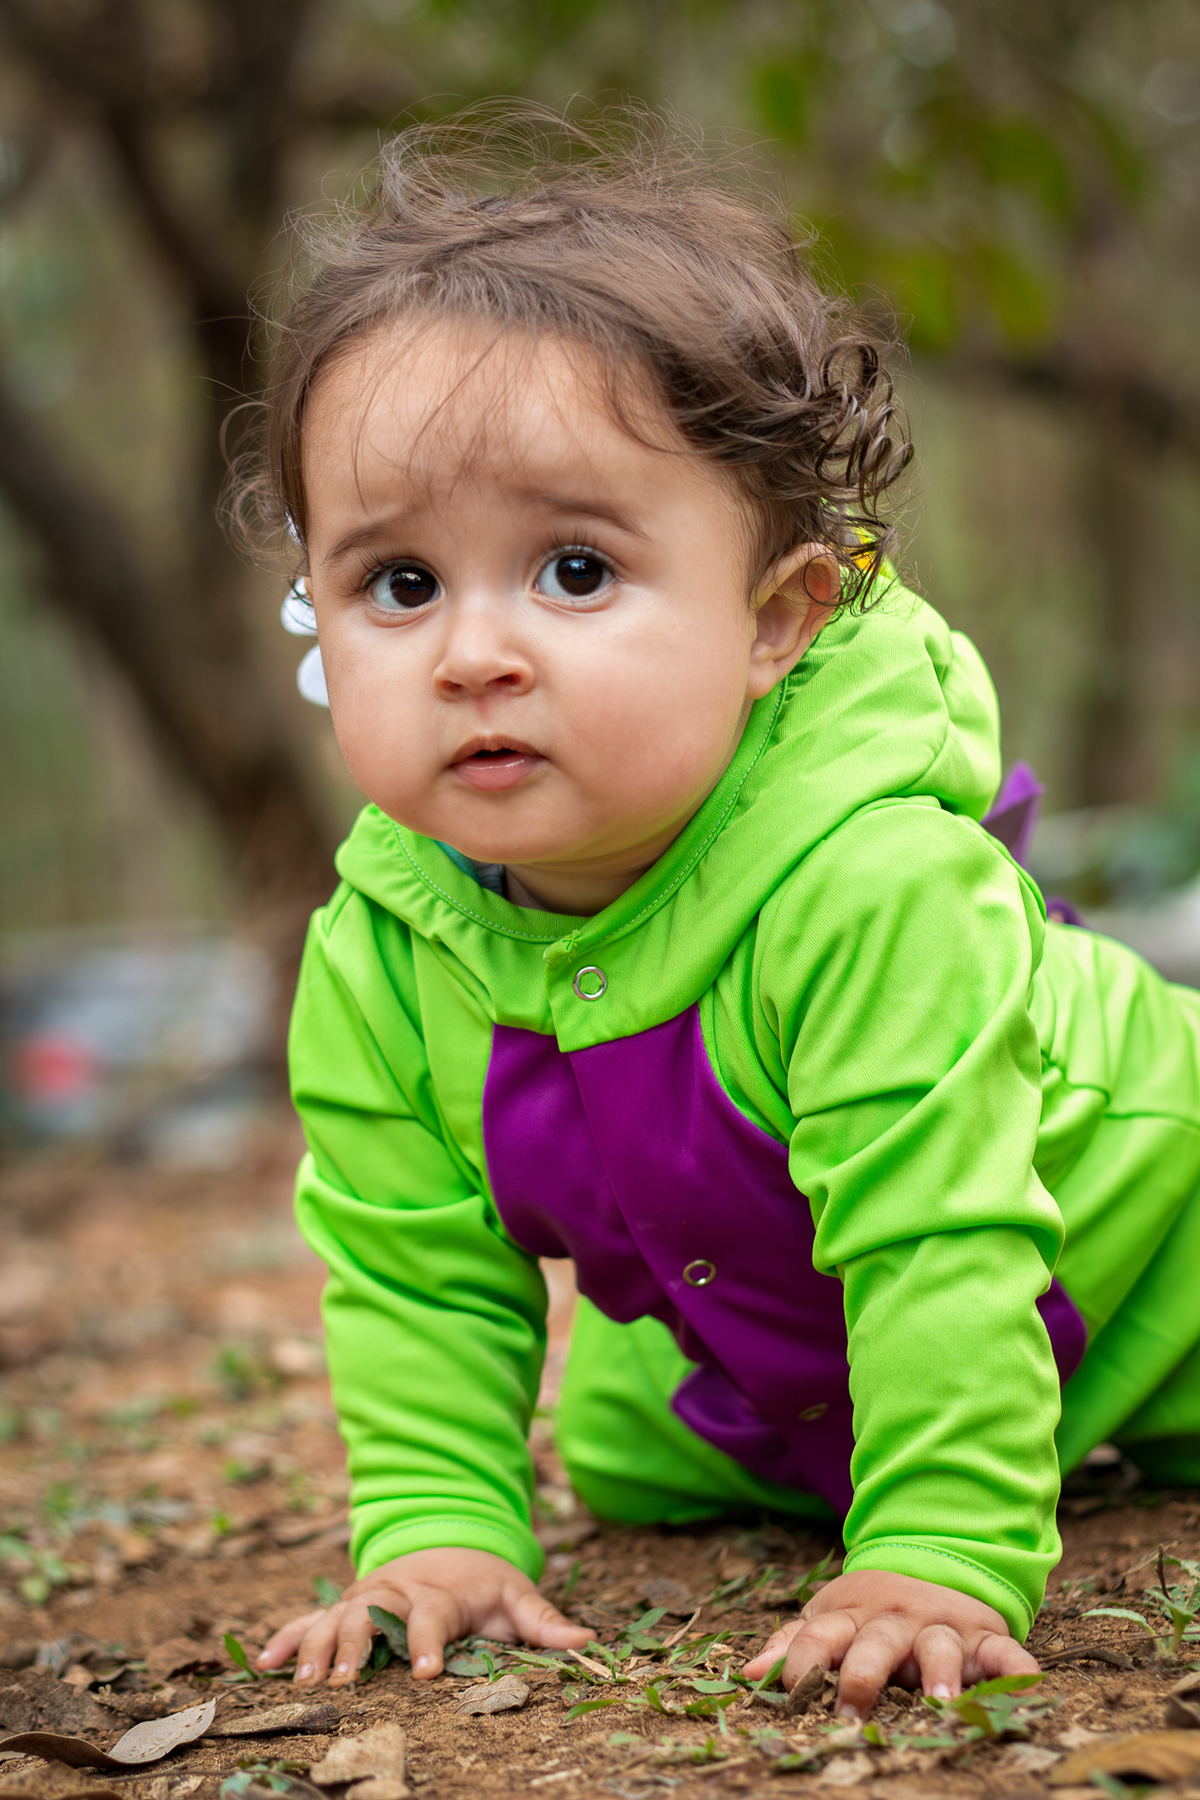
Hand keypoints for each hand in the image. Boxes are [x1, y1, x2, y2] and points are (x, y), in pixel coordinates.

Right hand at [257, 1546, 590, 1686]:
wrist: (448, 1541)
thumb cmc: (485, 1582)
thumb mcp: (517, 1595)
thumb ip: (546, 1621)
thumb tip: (588, 1640)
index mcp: (441, 1592)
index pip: (434, 1616)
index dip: (428, 1641)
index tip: (423, 1670)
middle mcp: (397, 1591)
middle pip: (374, 1616)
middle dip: (359, 1646)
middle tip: (347, 1681)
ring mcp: (366, 1596)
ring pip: (337, 1618)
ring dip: (319, 1647)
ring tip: (304, 1679)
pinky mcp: (345, 1606)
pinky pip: (310, 1619)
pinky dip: (288, 1637)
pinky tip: (263, 1662)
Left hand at [741, 1570, 1038, 1719]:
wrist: (929, 1561)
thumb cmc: (867, 1614)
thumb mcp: (827, 1619)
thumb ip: (792, 1645)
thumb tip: (746, 1676)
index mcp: (850, 1617)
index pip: (819, 1636)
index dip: (802, 1661)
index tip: (790, 1693)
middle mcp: (894, 1621)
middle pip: (875, 1643)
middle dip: (862, 1675)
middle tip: (852, 1711)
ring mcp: (940, 1627)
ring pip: (938, 1646)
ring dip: (939, 1672)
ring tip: (940, 1704)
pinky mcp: (983, 1637)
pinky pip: (1004, 1651)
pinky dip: (1017, 1667)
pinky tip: (1028, 1685)